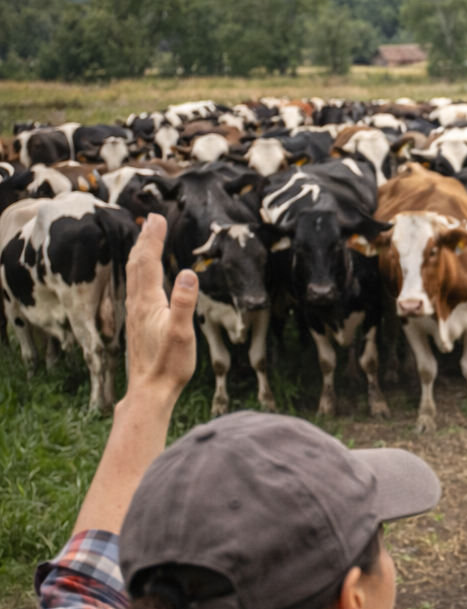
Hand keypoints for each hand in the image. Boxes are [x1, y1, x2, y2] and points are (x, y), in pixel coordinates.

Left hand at [124, 213, 197, 406]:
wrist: (149, 390)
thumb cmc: (169, 364)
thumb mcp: (183, 333)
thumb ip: (185, 303)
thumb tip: (190, 273)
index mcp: (148, 302)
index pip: (149, 262)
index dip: (154, 239)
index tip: (158, 218)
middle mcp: (137, 304)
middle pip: (138, 264)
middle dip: (145, 240)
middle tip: (152, 220)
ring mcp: (135, 313)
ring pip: (134, 275)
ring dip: (140, 254)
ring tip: (145, 240)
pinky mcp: (138, 322)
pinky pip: (136, 287)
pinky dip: (139, 272)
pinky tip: (143, 278)